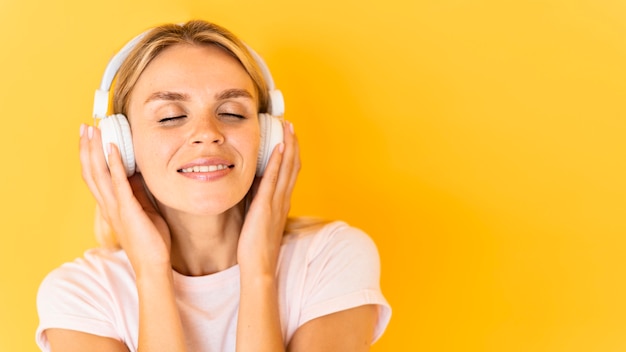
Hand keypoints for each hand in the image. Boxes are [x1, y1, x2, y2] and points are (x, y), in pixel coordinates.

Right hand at [79, 124, 170, 274]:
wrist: (153, 265)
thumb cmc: (150, 240)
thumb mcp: (144, 209)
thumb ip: (137, 192)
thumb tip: (136, 171)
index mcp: (111, 205)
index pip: (95, 176)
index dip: (91, 155)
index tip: (91, 136)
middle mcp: (108, 204)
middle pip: (91, 171)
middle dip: (87, 147)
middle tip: (85, 126)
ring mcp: (116, 207)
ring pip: (99, 174)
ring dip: (95, 150)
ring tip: (94, 131)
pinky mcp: (127, 210)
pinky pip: (119, 184)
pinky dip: (114, 165)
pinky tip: (113, 149)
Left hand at [237, 120, 299, 274]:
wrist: (259, 267)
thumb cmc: (256, 247)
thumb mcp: (259, 220)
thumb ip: (258, 203)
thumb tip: (251, 189)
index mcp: (282, 202)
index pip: (290, 172)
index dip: (291, 152)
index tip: (288, 135)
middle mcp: (283, 199)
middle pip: (293, 165)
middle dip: (292, 143)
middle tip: (289, 124)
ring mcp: (277, 202)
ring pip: (288, 168)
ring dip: (288, 145)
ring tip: (287, 127)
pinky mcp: (266, 206)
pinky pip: (274, 179)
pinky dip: (279, 161)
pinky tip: (278, 146)